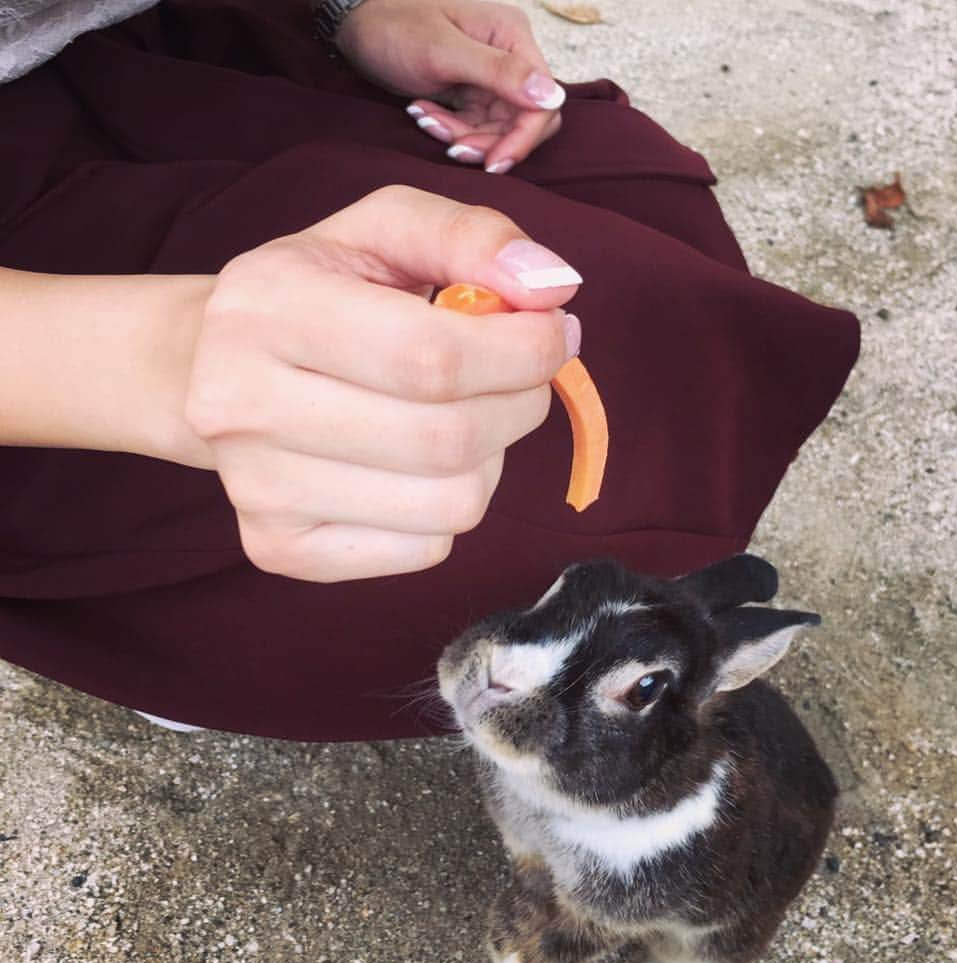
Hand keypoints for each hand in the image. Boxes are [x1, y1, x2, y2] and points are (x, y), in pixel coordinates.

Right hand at [185, 186, 581, 581]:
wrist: (211, 370)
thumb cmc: (319, 293)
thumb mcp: (384, 229)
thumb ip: (470, 237)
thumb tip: (553, 287)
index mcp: (265, 309)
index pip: (430, 357)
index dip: (523, 353)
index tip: (555, 335)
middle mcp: (241, 407)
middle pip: (447, 440)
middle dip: (520, 404)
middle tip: (523, 378)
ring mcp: (255, 492)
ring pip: (450, 505)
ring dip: (490, 459)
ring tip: (463, 418)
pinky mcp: (278, 549)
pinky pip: (427, 548)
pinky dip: (450, 507)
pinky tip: (420, 466)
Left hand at [336, 0, 563, 172]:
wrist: (356, 21)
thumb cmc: (394, 24)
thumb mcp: (443, 51)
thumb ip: (499, 72)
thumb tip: (551, 95)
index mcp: (512, 36)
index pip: (543, 102)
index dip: (523, 138)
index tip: (493, 164)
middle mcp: (509, 56)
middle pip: (525, 121)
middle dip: (490, 143)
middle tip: (453, 150)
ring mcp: (491, 76)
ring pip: (498, 130)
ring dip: (463, 138)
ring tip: (425, 120)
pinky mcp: (472, 92)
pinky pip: (475, 127)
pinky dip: (451, 130)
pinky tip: (422, 114)